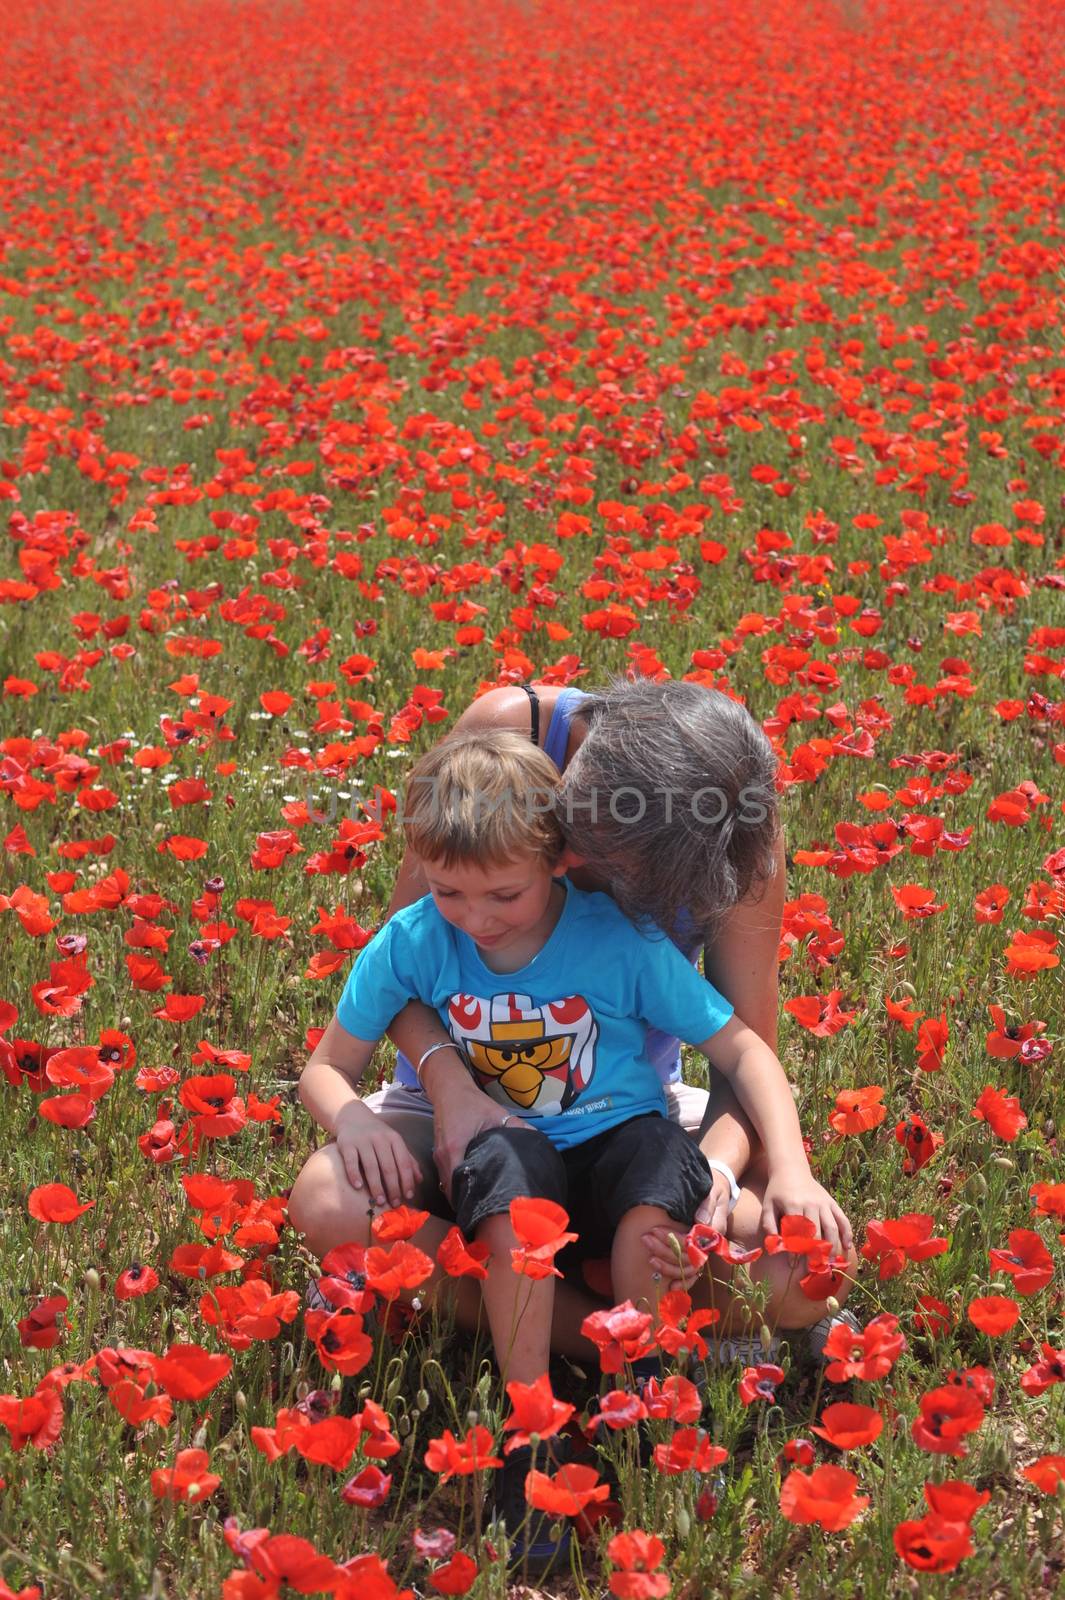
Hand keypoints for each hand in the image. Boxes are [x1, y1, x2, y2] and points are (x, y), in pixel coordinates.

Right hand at [334, 1101, 421, 1209]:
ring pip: (371, 1166)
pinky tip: (358, 1187)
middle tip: (394, 1203)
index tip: (409, 1197)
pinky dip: (354, 1175)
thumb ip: (408, 1160)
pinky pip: (351, 1161)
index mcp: (394, 1139)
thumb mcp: (395, 1143)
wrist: (353, 1117)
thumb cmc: (378, 1135)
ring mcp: (363, 1141)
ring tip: (379, 1201)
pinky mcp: (347, 1144)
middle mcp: (380, 1139)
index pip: (404, 1162)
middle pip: (389, 1167)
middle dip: (393, 1188)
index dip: (407, 1181)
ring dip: (376, 1186)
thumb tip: (419, 1180)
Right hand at [432, 1089, 525, 1201]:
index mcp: (454, 1148)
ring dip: (460, 1194)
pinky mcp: (438, 1153)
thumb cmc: (472, 1102)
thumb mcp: (496, 1114)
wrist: (449, 1089)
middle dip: (466, 1201)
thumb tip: (537, 1142)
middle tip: (486, 1212)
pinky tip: (471, 1189)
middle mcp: (442, 1155)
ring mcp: (437, 1155)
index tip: (485, 1210)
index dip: (469, 1200)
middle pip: (450, 1189)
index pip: (456, 1184)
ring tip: (479, 1204)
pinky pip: (445, 1176)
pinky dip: (455, 1184)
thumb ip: (516, 1128)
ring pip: (446, 1184)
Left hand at [641, 1172, 733, 1290]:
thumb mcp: (713, 1192)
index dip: (672, 1239)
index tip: (654, 1230)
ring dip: (667, 1266)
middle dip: (664, 1251)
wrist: (718, 1190)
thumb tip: (700, 1221)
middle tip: (645, 1239)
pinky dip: (682, 1281)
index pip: (692, 1243)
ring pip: (688, 1269)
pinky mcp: (698, 1255)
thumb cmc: (714, 1190)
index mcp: (714, 1232)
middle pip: (687, 1258)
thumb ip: (707, 1205)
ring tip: (649, 1258)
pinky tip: (670, 1287)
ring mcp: (704, 1253)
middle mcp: (710, 1246)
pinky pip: (692, 1274)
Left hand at [761, 1164, 852, 1257]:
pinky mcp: (832, 1202)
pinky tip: (847, 1247)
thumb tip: (774, 1246)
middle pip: (816, 1233)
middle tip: (814, 1269)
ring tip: (829, 1263)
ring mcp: (823, 1203)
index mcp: (793, 1204)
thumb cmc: (777, 1192)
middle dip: (815, 1253)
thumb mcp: (768, 1205)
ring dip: (832, 1247)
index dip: (795, 1250)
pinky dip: (846, 1233)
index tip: (793, 1266)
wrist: (791, 1169)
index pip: (796, 1233)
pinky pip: (842, 1219)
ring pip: (831, 1228)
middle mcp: (811, 1203)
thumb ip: (768, 1225)